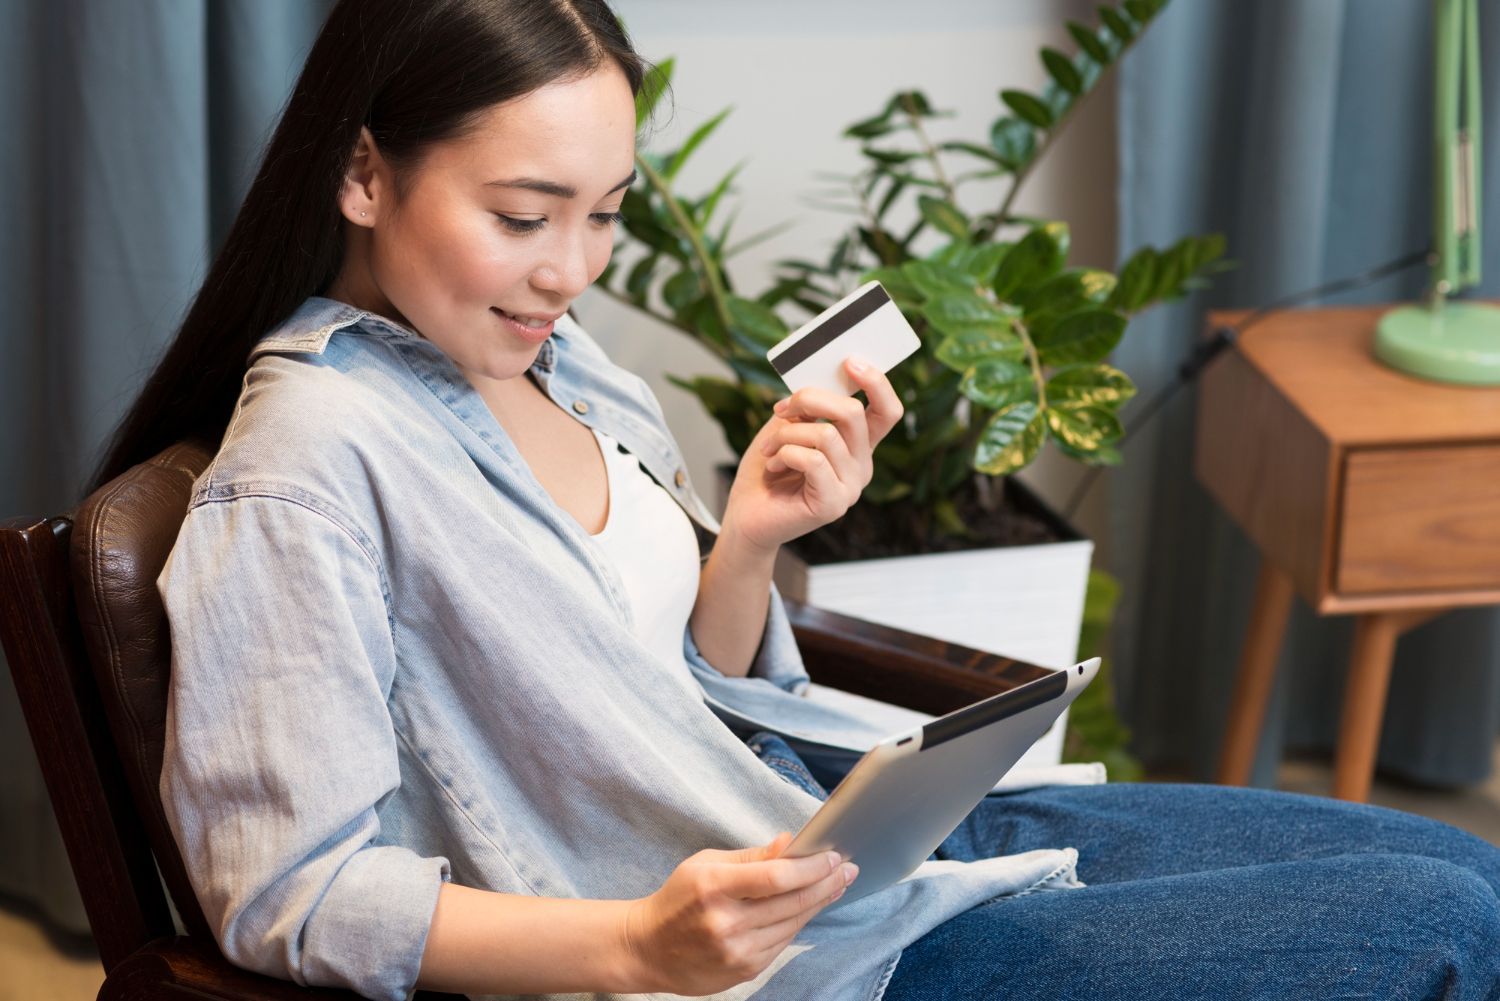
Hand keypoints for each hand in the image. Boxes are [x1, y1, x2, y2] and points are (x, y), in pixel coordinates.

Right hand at [619, 832, 857, 994]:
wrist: (648, 948)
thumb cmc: (678, 899)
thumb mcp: (706, 864)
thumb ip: (752, 857)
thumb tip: (791, 843)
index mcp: (714, 886)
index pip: (776, 876)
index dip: (811, 867)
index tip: (832, 856)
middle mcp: (726, 922)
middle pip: (792, 901)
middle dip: (826, 883)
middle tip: (847, 869)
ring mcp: (736, 950)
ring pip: (792, 923)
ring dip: (818, 903)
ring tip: (836, 885)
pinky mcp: (744, 970)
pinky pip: (782, 942)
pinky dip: (798, 922)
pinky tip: (808, 907)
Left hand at [721, 357, 904, 554]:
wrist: (746, 514)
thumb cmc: (768, 468)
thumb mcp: (788, 425)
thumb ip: (809, 406)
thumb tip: (820, 376)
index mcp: (857, 445)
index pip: (887, 411)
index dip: (877, 382)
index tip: (849, 360)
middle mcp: (862, 465)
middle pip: (853, 412)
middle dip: (810, 399)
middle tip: (781, 408)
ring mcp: (851, 487)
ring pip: (826, 435)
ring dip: (786, 434)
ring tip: (769, 449)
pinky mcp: (833, 505)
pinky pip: (813, 460)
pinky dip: (784, 455)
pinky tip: (773, 468)